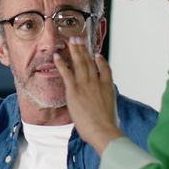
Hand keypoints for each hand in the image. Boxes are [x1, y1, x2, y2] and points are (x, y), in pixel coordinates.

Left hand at [53, 36, 124, 154]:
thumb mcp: (112, 110)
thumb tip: (105, 107)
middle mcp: (97, 82)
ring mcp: (85, 85)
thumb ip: (107, 103)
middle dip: (84, 49)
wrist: (103, 130)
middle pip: (90, 62)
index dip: (100, 60)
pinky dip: (61, 63)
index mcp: (107, 87)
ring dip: (74, 50)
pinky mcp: (74, 90)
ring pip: (79, 63)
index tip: (97, 54)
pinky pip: (66, 73)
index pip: (105, 69)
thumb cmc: (108, 125)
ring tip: (71, 41)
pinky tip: (56, 56)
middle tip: (79, 39)